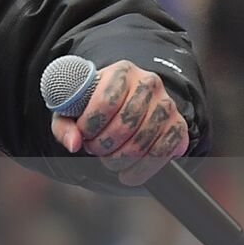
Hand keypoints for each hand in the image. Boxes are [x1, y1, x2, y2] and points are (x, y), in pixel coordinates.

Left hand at [50, 60, 189, 186]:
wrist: (123, 104)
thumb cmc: (92, 106)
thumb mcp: (71, 110)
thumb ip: (64, 125)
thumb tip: (73, 144)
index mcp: (120, 71)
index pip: (106, 102)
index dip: (91, 125)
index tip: (83, 135)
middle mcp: (148, 83)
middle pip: (126, 124)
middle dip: (104, 145)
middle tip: (95, 150)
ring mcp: (167, 105)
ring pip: (143, 142)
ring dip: (120, 160)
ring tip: (108, 160)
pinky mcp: (179, 126)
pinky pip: (163, 154)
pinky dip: (142, 170)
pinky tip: (128, 173)